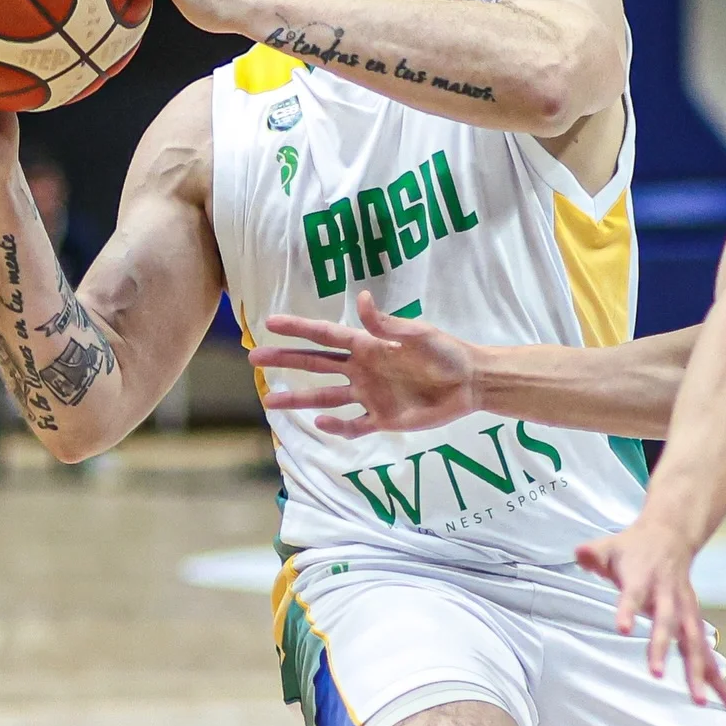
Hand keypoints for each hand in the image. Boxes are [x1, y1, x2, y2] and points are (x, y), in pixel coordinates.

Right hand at [249, 291, 479, 438]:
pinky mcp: (383, 419)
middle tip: (255, 357)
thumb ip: (388, 324)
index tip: (270, 322)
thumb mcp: (420, 335)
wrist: (470, 383)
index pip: (326, 335)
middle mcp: (362, 370)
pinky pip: (354, 425)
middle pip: (316, 365)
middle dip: (286, 360)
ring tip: (271, 402)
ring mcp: (370, 396)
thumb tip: (361, 299)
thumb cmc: (447, 353)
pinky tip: (319, 423)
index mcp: (368, 346)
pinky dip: (336, 427)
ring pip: (326, 397)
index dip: (298, 329)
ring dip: (299, 398)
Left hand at [577, 512, 725, 707]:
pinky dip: (718, 678)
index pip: (632, 595)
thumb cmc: (633, 547)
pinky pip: (706, 653)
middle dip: (663, 649)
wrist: (671, 535)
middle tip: (657, 675)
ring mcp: (685, 610)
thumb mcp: (609, 545)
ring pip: (694, 643)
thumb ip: (593, 554)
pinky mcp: (694, 622)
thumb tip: (580, 554)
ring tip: (699, 701)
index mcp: (643, 578)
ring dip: (698, 672)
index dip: (627, 610)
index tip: (622, 629)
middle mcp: (668, 596)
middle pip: (668, 623)